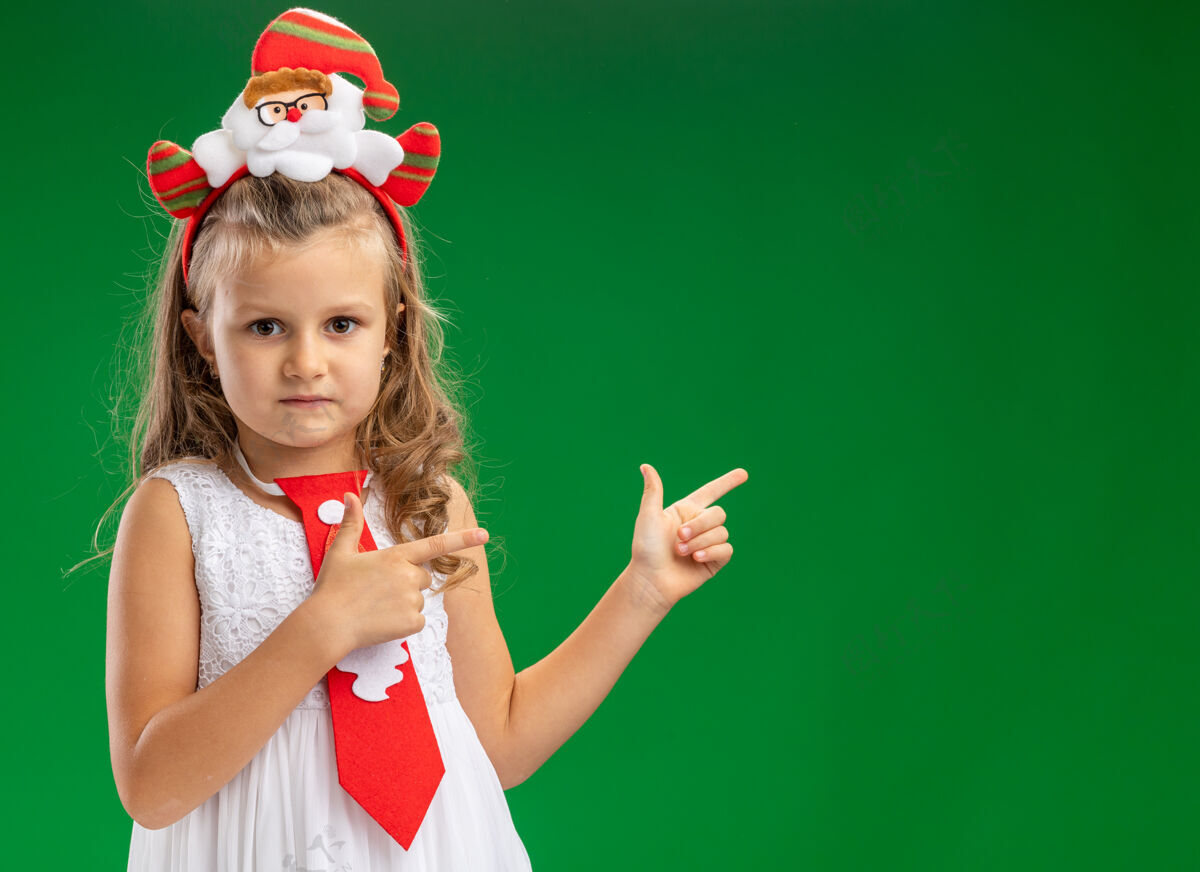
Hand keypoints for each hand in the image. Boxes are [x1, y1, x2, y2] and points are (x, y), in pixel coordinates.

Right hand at [310, 491, 488, 652]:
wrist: (327, 625)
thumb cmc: (332, 588)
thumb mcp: (340, 551)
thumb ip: (351, 523)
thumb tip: (350, 495)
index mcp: (395, 556)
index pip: (435, 544)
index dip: (462, 539)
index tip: (484, 535)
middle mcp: (408, 576)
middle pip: (423, 577)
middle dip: (407, 583)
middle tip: (378, 590)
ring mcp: (411, 600)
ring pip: (418, 600)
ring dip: (403, 604)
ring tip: (375, 607)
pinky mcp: (411, 623)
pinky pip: (417, 621)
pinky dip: (403, 624)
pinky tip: (382, 622)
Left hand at [626, 464, 748, 611]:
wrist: (651, 580)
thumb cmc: (646, 548)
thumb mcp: (648, 516)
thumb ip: (653, 491)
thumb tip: (646, 466)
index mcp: (686, 511)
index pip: (711, 492)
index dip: (727, 482)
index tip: (743, 474)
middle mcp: (699, 525)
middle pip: (718, 513)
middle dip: (700, 525)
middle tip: (679, 537)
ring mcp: (708, 543)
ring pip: (722, 532)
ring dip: (700, 541)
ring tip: (681, 552)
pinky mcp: (714, 561)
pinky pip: (726, 549)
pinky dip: (711, 552)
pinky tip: (696, 559)